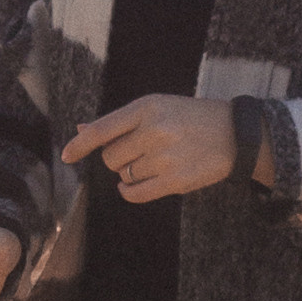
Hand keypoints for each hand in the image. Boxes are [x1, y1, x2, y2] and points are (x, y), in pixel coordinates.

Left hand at [63, 94, 267, 200]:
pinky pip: (137, 193)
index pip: (102, 129)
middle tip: (137, 152)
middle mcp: (154, 131)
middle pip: (111, 157)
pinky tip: (132, 185)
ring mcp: (166, 157)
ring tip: (152, 162)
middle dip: (117, 158)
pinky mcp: (177, 181)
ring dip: (130, 173)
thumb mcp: (155, 107)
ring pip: (125, 174)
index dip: (80, 145)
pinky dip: (129, 191)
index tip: (66, 156)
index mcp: (146, 108)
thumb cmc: (188, 118)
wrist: (235, 134)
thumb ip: (119, 121)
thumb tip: (81, 129)